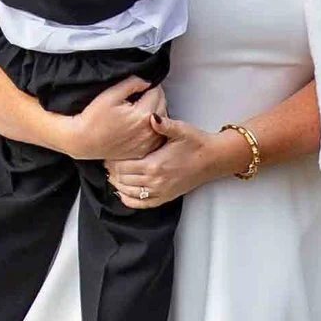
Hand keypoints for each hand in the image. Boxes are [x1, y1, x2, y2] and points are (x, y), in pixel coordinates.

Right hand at [58, 72, 166, 163]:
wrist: (83, 141)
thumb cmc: (93, 119)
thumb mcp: (110, 94)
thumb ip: (132, 83)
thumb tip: (147, 82)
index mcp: (142, 114)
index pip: (157, 92)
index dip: (151, 85)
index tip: (143, 85)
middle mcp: (148, 131)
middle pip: (163, 105)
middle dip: (155, 97)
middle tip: (142, 95)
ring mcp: (146, 143)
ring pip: (163, 121)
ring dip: (157, 111)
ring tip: (142, 108)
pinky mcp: (143, 151)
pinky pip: (158, 135)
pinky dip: (154, 127)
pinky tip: (143, 124)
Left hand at [107, 114, 233, 206]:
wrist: (213, 159)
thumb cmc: (196, 142)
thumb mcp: (181, 129)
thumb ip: (164, 124)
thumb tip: (151, 117)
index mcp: (155, 164)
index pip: (124, 166)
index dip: (113, 162)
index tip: (108, 155)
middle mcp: (156, 181)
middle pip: (124, 180)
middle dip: (113, 172)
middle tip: (107, 163)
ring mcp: (161, 191)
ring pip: (130, 192)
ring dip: (118, 185)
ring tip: (112, 175)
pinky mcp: (166, 197)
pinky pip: (143, 204)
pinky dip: (130, 200)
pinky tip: (123, 194)